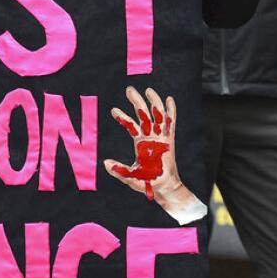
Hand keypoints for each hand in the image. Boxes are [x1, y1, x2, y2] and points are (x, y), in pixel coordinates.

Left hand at [104, 86, 206, 225]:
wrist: (163, 188)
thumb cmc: (146, 182)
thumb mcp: (128, 176)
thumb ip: (117, 170)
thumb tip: (105, 162)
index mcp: (140, 143)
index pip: (131, 125)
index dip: (122, 118)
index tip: (113, 109)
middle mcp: (150, 137)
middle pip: (143, 114)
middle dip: (137, 101)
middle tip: (129, 89)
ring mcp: (160, 137)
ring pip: (157, 115)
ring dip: (153, 102)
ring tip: (148, 89)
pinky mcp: (169, 140)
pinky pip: (171, 123)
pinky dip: (171, 111)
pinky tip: (169, 99)